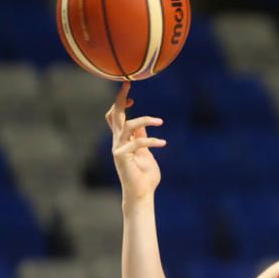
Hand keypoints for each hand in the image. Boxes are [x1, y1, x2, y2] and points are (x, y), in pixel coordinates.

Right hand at [104, 83, 166, 202]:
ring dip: (145, 119)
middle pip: (115, 115)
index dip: (120, 104)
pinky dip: (152, 140)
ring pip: (128, 125)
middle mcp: (117, 143)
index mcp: (122, 141)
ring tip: (160, 122)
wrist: (142, 193)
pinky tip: (163, 143)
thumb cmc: (144, 176)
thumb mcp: (145, 152)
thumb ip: (141, 138)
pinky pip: (138, 142)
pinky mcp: (123, 157)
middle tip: (128, 84)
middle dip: (120, 98)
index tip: (131, 95)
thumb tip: (143, 126)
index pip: (116, 118)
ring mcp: (118, 149)